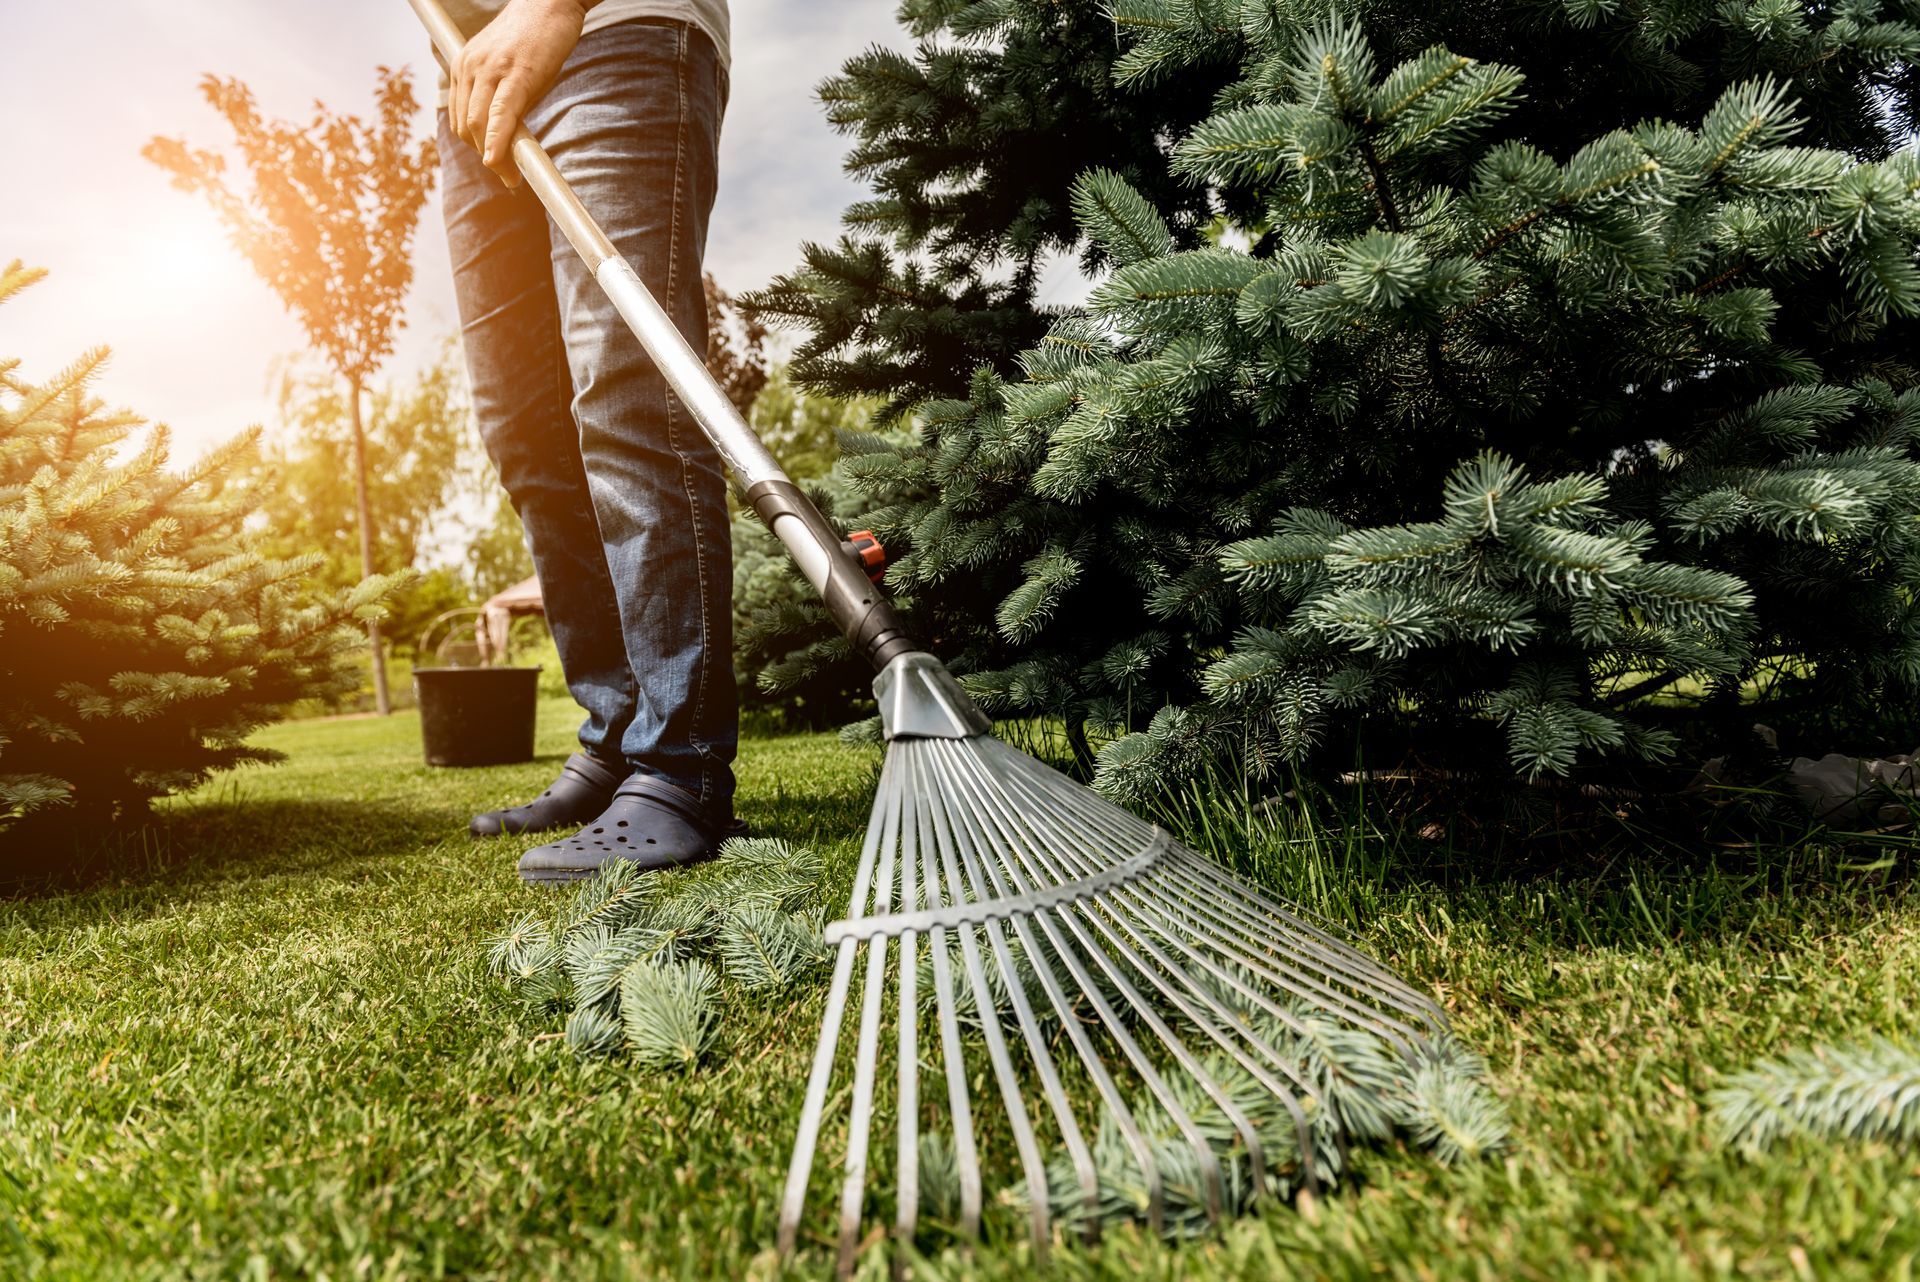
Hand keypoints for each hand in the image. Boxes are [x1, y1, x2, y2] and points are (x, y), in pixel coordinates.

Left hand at [450, 0, 589, 186]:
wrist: (550, 0)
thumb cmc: (535, 37)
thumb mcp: (510, 69)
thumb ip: (504, 100)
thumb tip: (511, 140)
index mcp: (464, 67)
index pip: (462, 119)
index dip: (478, 147)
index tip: (497, 166)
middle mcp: (469, 67)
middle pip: (467, 127)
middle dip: (486, 157)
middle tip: (509, 176)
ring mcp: (490, 70)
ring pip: (478, 126)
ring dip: (494, 157)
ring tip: (512, 175)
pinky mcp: (516, 73)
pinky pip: (500, 115)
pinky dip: (498, 142)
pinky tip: (500, 161)